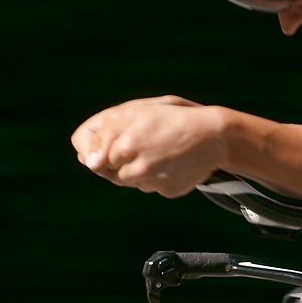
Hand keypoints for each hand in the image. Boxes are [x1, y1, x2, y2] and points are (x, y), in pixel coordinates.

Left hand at [71, 96, 227, 197]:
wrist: (214, 136)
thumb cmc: (173, 117)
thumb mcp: (135, 111)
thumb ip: (104, 133)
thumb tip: (88, 162)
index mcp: (123, 146)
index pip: (87, 157)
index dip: (95, 147)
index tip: (109, 141)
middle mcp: (135, 169)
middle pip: (107, 172)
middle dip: (115, 158)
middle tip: (138, 142)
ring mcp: (151, 183)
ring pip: (128, 180)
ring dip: (135, 168)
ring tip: (156, 150)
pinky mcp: (166, 191)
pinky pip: (150, 186)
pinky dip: (156, 175)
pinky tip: (169, 160)